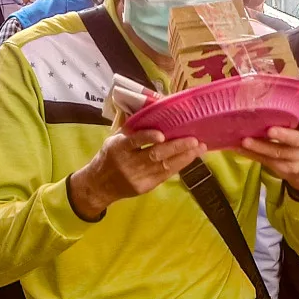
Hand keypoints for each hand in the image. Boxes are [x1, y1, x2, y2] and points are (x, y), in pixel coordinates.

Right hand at [67, 129, 204, 219]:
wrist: (99, 185)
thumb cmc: (109, 156)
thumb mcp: (114, 140)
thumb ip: (132, 130)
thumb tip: (154, 111)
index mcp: (118, 148)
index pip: (133, 141)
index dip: (147, 138)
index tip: (161, 135)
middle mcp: (128, 163)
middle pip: (155, 155)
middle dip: (177, 147)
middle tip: (194, 139)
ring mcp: (137, 177)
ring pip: (164, 166)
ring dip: (184, 157)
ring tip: (199, 148)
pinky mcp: (145, 187)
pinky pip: (165, 175)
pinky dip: (179, 165)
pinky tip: (190, 158)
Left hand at [235, 107, 298, 191]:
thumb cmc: (298, 137)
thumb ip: (292, 112)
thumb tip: (270, 90)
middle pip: (296, 140)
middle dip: (283, 135)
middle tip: (270, 130)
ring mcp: (298, 159)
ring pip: (278, 153)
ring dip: (260, 146)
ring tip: (245, 140)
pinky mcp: (286, 170)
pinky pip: (268, 162)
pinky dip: (253, 155)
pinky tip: (240, 149)